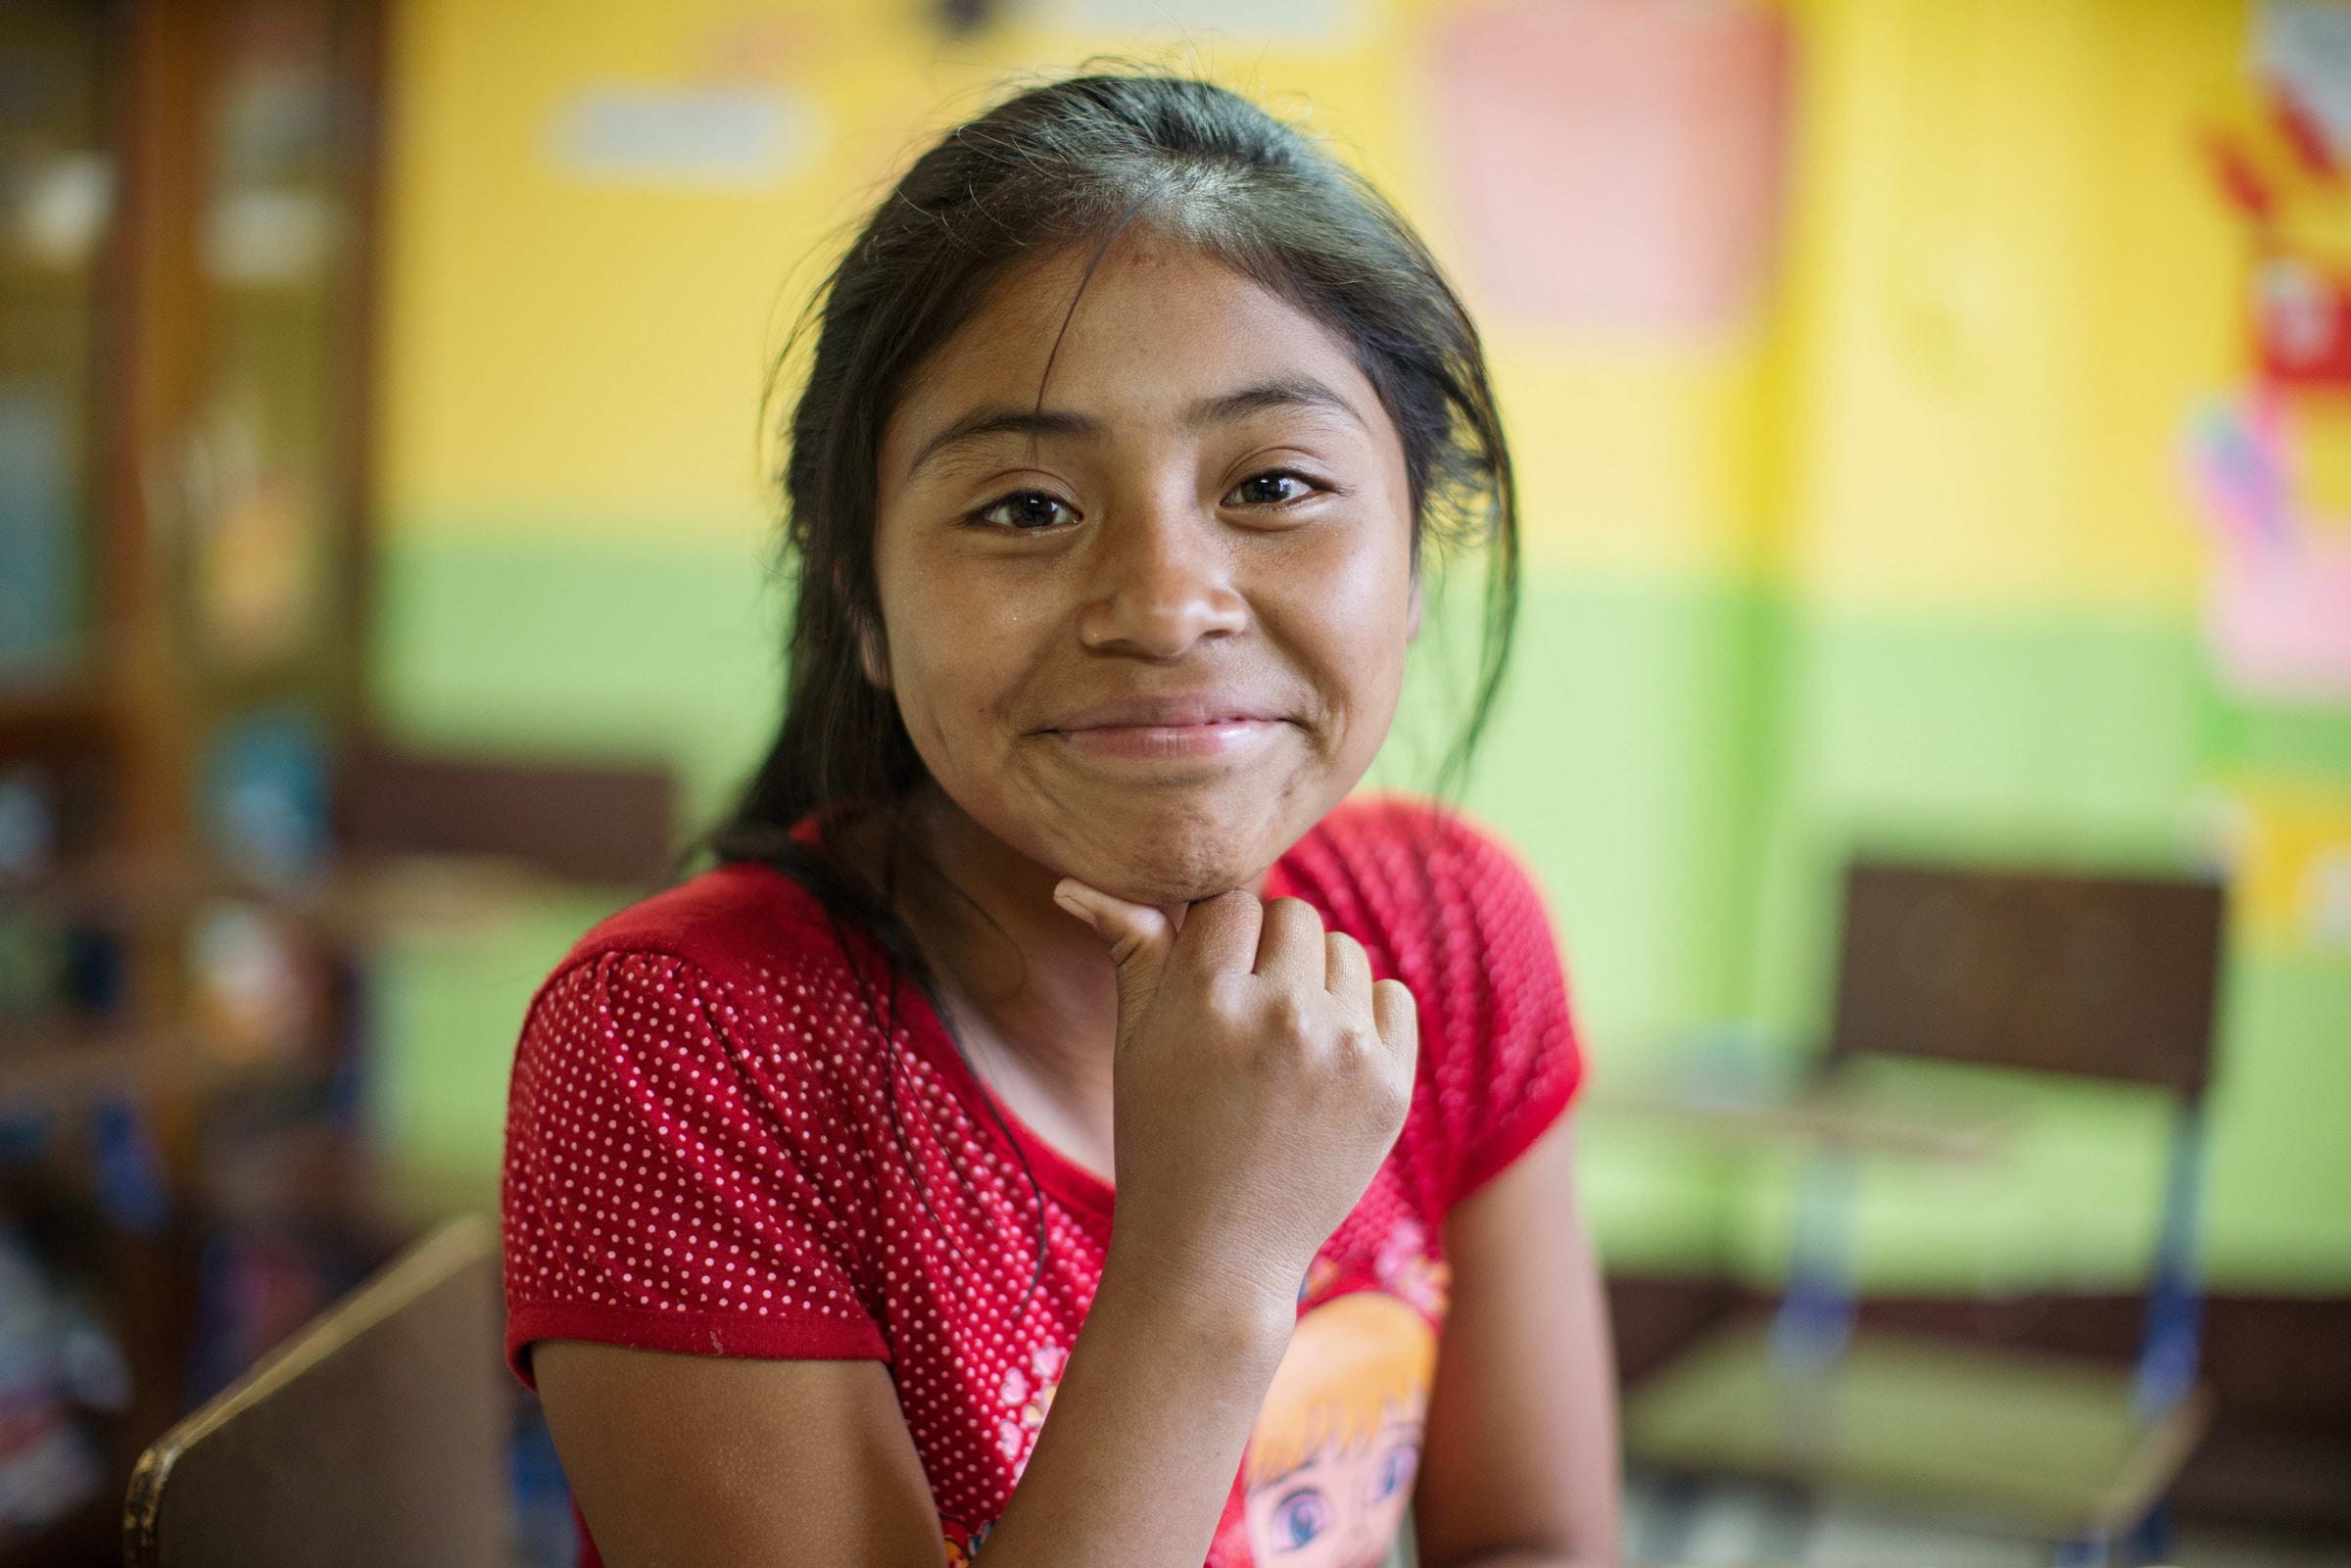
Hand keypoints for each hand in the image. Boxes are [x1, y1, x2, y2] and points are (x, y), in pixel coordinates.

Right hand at [1053, 880, 1418, 1307]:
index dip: (1215, 939)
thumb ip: (1130, 949)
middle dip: (1268, 951)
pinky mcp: (1390, 1085)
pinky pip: (1391, 997)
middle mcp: (1282, 1015)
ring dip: (1317, 979)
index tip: (1206, 984)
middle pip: (1293, 916)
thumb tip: (1076, 884)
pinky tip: (1325, 1059)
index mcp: (1207, 998)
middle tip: (1244, 1012)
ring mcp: (1344, 1051)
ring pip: (1344, 951)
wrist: (1216, 1252)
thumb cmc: (1162, 1137)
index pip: (1231, 903)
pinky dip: (1362, 1016)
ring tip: (1283, 1039)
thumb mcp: (1136, 1040)